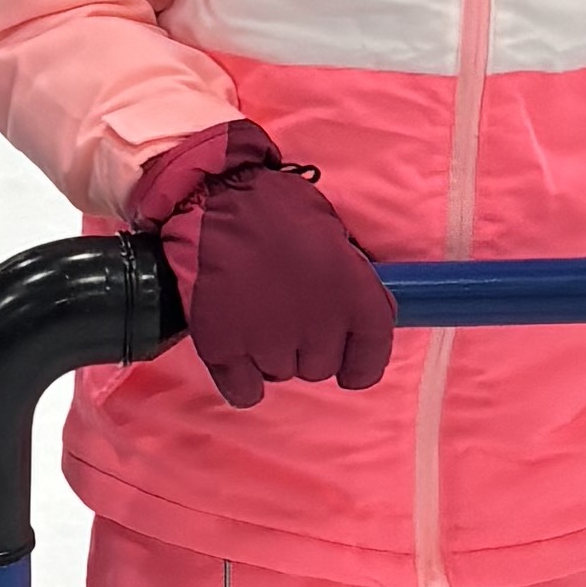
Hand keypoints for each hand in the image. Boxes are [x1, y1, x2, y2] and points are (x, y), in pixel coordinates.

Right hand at [130, 124, 395, 412]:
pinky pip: (243, 390)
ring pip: (279, 373)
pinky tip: (235, 353)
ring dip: (269, 354)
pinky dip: (241, 380)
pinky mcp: (225, 351)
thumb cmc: (278, 206)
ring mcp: (271, 344)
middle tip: (282, 312)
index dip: (355, 365)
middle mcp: (321, 330)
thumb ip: (348, 285)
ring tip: (252, 316)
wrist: (215, 196)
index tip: (344, 360)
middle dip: (304, 347)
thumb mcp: (336, 239)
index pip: (369, 363)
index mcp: (357, 301)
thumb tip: (345, 314)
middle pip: (318, 368)